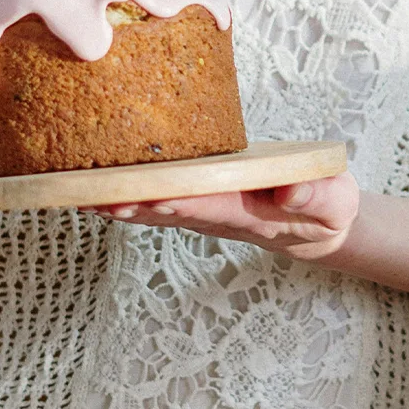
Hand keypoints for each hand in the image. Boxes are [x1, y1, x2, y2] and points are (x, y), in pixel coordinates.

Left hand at [88, 173, 359, 263]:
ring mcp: (203, 210)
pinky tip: (90, 185)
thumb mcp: (335, 202)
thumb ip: (315, 196)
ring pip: (153, 208)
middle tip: (91, 197)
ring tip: (73, 192)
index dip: (176, 200)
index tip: (146, 194)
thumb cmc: (326, 209)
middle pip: (168, 210)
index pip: (208, 206)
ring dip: (115, 202)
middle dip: (130, 203)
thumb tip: (289, 191)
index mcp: (251, 212)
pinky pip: (153, 198)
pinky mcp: (196, 200)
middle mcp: (217, 214)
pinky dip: (121, 193)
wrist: (315, 224)